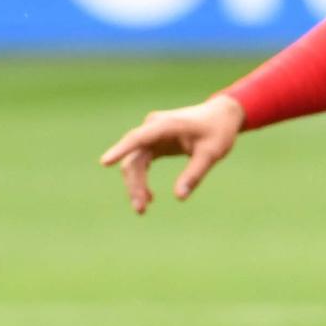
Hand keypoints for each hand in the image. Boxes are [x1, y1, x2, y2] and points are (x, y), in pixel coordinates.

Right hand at [99, 93, 244, 214]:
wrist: (221, 116)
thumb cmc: (218, 132)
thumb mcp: (211, 154)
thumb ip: (194, 174)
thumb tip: (179, 197)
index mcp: (165, 126)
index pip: (137, 139)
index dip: (120, 150)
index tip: (105, 162)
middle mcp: (153, 127)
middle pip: (133, 157)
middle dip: (134, 183)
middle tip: (140, 210)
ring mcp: (151, 134)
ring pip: (134, 161)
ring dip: (136, 184)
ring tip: (143, 208)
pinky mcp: (154, 142)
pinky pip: (141, 161)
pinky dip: (142, 178)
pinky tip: (149, 197)